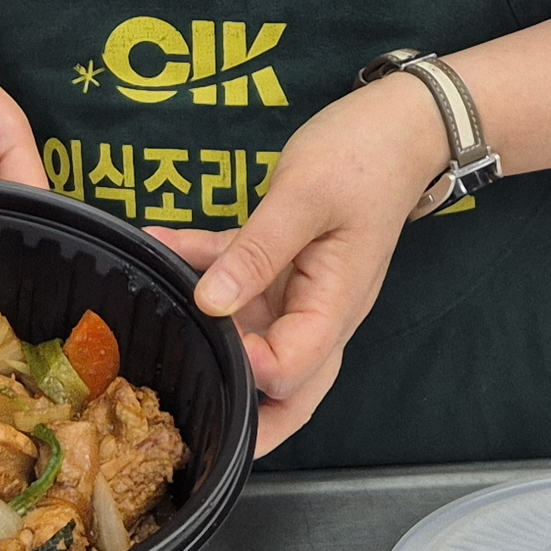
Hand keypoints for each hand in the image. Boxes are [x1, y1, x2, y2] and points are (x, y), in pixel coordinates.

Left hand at [149, 76, 443, 454]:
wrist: (396, 127)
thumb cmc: (363, 157)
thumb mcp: (304, 197)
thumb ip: (256, 253)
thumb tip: (209, 304)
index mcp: (334, 306)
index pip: (291, 370)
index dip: (246, 369)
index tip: (207, 339)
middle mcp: (320, 311)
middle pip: (286, 387)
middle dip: (242, 412)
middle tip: (189, 424)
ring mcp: (301, 291)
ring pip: (255, 338)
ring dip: (207, 332)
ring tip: (153, 327)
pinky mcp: (282, 263)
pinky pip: (237, 277)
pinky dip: (199, 264)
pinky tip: (157, 242)